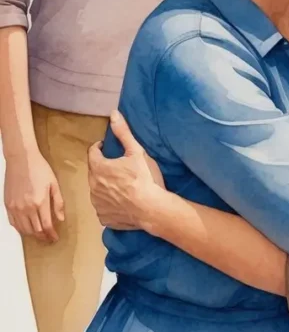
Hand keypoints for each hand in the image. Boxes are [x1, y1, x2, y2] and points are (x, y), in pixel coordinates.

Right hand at [4, 150, 63, 242]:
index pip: (47, 226)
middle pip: (35, 230)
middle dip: (43, 237)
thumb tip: (61, 218)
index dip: (51, 235)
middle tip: (48, 238)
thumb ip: (58, 203)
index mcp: (40, 202)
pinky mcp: (8, 205)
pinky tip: (26, 228)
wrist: (21, 159)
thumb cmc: (38, 168)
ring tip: (39, 235)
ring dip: (32, 235)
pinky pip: (13, 223)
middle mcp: (26, 207)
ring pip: (24, 230)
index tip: (54, 238)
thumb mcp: (54, 184)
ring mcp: (16, 207)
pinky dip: (20, 229)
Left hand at [87, 111, 163, 230]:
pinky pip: (103, 207)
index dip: (99, 147)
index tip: (106, 147)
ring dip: (105, 186)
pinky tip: (122, 202)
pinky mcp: (103, 218)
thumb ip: (123, 132)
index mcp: (98, 168)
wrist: (152, 209)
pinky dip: (110, 203)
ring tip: (121, 186)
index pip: (92, 152)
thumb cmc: (144, 178)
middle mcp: (92, 186)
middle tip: (118, 167)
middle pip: (94, 172)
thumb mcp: (136, 152)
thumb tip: (113, 114)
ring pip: (97, 190)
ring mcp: (97, 204)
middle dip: (102, 167)